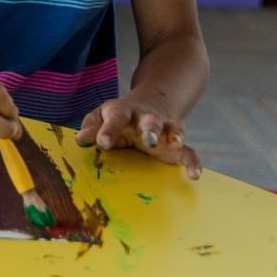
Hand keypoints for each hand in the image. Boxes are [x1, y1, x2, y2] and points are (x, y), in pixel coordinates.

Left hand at [75, 92, 201, 178]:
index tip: (102, 143)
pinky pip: (188, 151)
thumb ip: (92, 126)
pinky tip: (195, 174)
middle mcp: (146, 118)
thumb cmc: (119, 116)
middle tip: (148, 139)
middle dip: (150, 128)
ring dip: (174, 135)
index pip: (116, 118)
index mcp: (124, 112)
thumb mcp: (103, 116)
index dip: (108, 130)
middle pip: (149, 120)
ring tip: (174, 143)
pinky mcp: (176, 144)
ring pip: (172, 129)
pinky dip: (192, 162)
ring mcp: (164, 129)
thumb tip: (80, 139)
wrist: (152, 102)